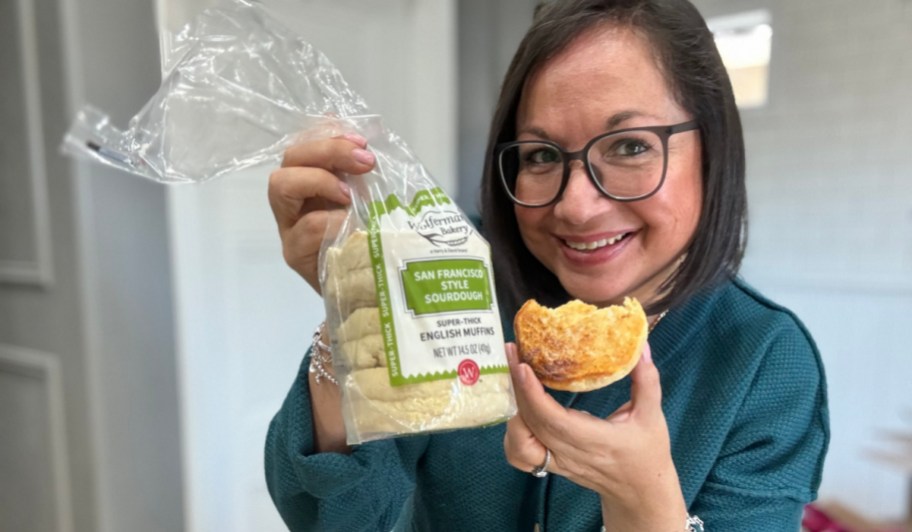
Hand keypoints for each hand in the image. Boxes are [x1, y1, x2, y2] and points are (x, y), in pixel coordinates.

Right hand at [267, 133, 374, 292]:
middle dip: (328, 150)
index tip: (362, 139)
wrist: (369, 296)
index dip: (328, 134)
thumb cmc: (371, 246)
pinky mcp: (295, 254)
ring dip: (319, 179)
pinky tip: (352, 224)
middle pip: (290, 158)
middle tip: (365, 160)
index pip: (306, 143)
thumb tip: (362, 133)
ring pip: (280, 185)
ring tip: (349, 194)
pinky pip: (306, 226)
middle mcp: (294, 202)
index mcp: (312, 182)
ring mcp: (289, 228)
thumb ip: (363, 174)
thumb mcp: (374, 203)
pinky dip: (331, 218)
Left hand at [503, 342, 686, 528]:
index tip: (523, 366)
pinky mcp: (550, 464)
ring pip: (519, 442)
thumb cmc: (647, 452)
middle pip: (531, 423)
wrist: (639, 491)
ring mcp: (557, 462)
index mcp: (596, 440)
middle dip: (517, 386)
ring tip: (516, 377)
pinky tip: (519, 410)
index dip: (533, 393)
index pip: (554, 419)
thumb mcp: (652, 416)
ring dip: (513, 409)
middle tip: (512, 352)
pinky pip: (519, 454)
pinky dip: (512, 433)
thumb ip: (646, 381)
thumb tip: (641, 346)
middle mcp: (570, 453)